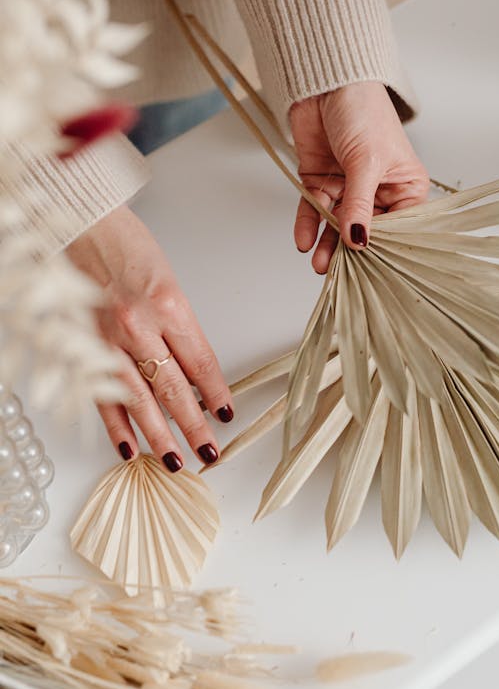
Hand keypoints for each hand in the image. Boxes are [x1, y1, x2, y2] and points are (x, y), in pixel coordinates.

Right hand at [67, 205, 232, 469]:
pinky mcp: (83, 347)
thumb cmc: (127, 247)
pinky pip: (102, 395)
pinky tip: (129, 447)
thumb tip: (192, 375)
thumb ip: (180, 329)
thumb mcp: (169, 283)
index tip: (226, 415)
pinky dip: (116, 425)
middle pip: (173, 388)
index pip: (201, 362)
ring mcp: (107, 339)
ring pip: (137, 400)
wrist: (82, 226)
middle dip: (193, 427)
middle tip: (209, 453)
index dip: (215, 393)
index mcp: (169, 305)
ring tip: (176, 462)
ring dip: (158, 436)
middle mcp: (138, 325)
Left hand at [290, 81, 429, 272]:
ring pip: (337, 223)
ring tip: (319, 264)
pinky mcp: (321, 178)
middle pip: (365, 229)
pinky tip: (304, 241)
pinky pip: (315, 208)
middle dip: (351, 251)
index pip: (398, 226)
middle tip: (340, 274)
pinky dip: (308, 224)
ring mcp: (348, 185)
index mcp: (406, 184)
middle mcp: (378, 188)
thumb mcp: (365, 161)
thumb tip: (358, 241)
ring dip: (327, 243)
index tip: (371, 270)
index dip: (384, 248)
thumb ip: (359, 204)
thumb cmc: (363, 111)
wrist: (325, 81)